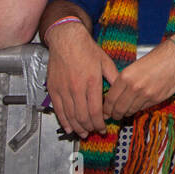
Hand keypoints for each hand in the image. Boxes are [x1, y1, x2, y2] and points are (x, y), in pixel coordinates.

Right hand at [46, 22, 120, 137]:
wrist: (67, 40)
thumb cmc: (87, 49)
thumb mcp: (106, 62)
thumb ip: (113, 78)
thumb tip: (121, 91)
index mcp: (92, 82)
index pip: (96, 110)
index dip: (99, 123)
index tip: (103, 128)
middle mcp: (76, 88)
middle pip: (83, 116)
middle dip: (90, 127)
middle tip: (94, 132)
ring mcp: (63, 89)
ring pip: (70, 116)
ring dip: (77, 127)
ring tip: (83, 133)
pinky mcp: (53, 89)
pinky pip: (58, 109)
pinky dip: (64, 121)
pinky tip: (69, 127)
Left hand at [102, 38, 174, 122]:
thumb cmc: (157, 58)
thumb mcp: (134, 66)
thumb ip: (124, 81)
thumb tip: (115, 96)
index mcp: (125, 76)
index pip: (110, 99)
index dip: (106, 108)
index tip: (105, 111)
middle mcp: (134, 86)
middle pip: (118, 108)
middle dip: (115, 114)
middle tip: (114, 115)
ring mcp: (146, 94)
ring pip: (130, 110)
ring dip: (127, 112)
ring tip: (125, 111)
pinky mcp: (156, 98)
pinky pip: (143, 108)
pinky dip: (139, 108)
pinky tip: (138, 105)